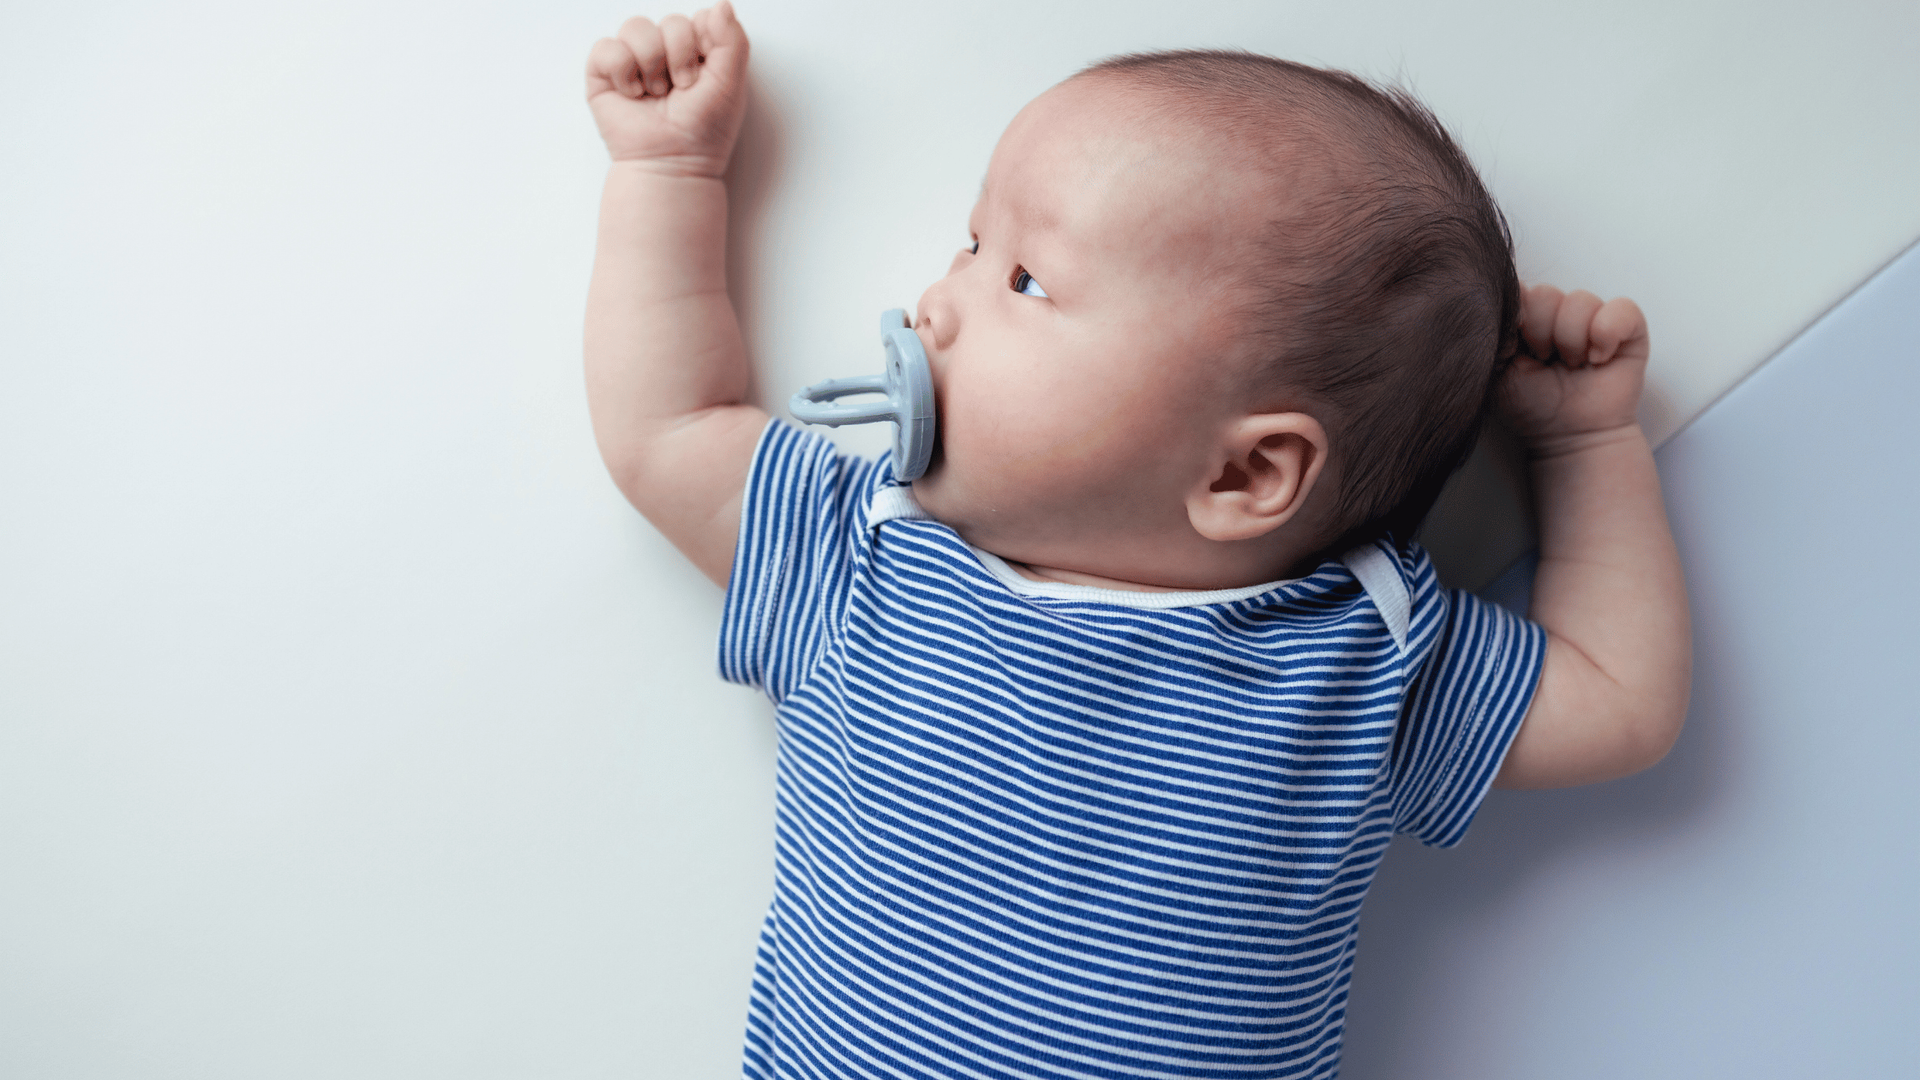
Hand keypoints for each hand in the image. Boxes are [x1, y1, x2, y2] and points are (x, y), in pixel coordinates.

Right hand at [585, 2, 749, 176]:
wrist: (672, 163)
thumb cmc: (703, 131)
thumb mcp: (731, 84)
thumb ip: (732, 40)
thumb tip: (721, 4)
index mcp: (697, 50)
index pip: (700, 18)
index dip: (704, 43)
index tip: (706, 74)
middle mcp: (665, 50)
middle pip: (670, 21)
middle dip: (680, 59)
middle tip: (682, 90)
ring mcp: (634, 59)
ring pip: (637, 27)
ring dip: (651, 65)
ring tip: (656, 94)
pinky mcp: (604, 72)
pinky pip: (607, 47)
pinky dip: (623, 72)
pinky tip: (633, 94)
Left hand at [1497, 285, 1648, 454]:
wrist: (1569, 437)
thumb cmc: (1532, 407)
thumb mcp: (1496, 372)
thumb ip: (1493, 334)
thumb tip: (1503, 300)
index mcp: (1526, 317)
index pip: (1518, 290)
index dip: (1517, 318)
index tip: (1516, 351)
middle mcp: (1559, 311)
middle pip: (1545, 293)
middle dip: (1541, 334)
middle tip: (1545, 362)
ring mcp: (1594, 317)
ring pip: (1579, 300)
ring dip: (1572, 342)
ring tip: (1572, 366)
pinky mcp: (1629, 327)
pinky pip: (1621, 309)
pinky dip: (1606, 336)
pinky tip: (1598, 360)